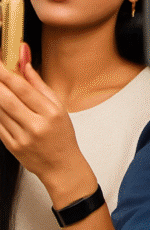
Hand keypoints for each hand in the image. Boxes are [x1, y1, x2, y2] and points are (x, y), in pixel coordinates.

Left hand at [0, 43, 88, 200]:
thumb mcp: (58, 108)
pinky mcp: (12, 146)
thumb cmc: (62, 135)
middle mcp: (37, 125)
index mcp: (52, 113)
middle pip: (8, 99)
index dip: (7, 74)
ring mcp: (23, 137)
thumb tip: (25, 64)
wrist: (61, 166)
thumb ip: (39, 85)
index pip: (24, 89)